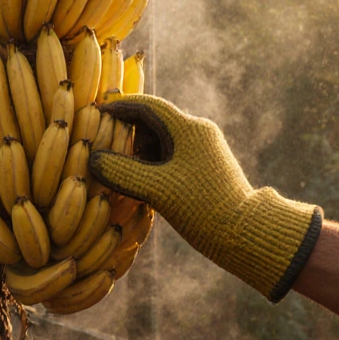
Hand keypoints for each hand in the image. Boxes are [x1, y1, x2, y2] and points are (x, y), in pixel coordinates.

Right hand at [89, 95, 321, 301]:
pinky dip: (153, 164)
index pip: (147, 105)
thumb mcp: (156, 190)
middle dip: (127, 134)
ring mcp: (204, 150)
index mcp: (188, 128)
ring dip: (139, 152)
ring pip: (162, 140)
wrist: (246, 234)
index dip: (119, 106)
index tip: (96, 112)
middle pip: (153, 121)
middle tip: (104, 149)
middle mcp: (198, 133)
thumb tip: (92, 158)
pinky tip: (142, 185)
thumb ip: (121, 172)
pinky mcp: (206, 168)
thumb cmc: (202, 208)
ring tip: (121, 172)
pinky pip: (172, 156)